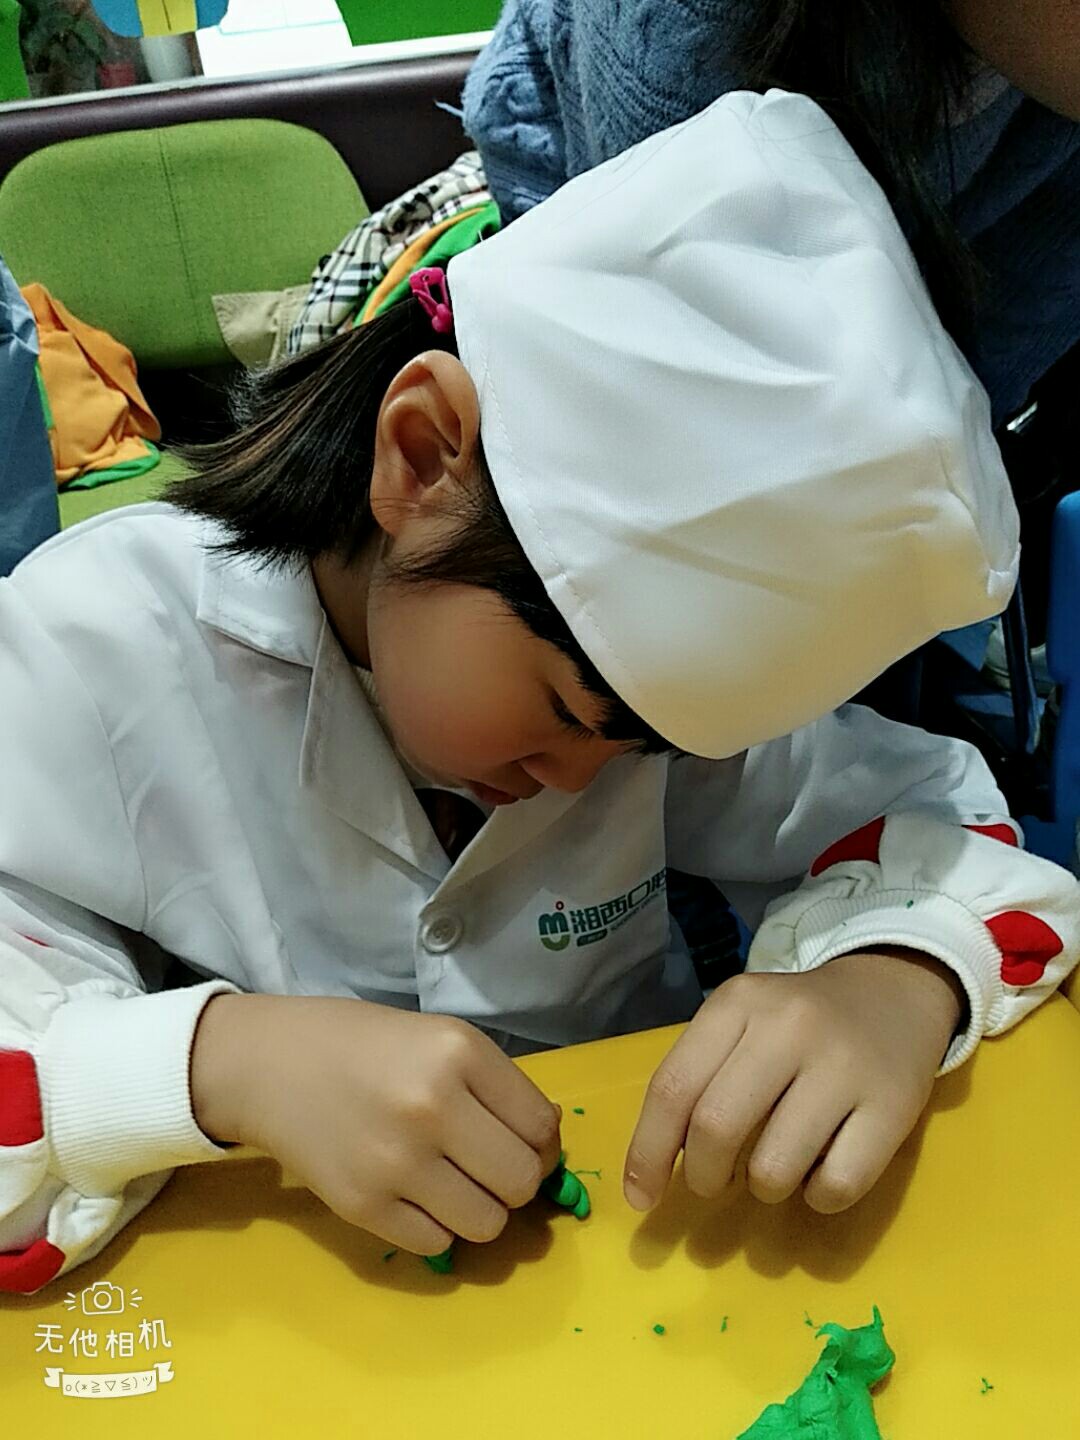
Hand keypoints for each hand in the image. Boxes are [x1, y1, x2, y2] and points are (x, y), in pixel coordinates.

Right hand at [190, 993, 561, 1254]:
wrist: (271, 1064)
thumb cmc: (365, 1044)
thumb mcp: (439, 1038)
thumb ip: (496, 1085)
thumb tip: (546, 1141)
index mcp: (458, 1054)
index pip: (541, 1127)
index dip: (540, 1141)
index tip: (520, 1138)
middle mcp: (433, 1108)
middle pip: (522, 1182)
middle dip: (516, 1180)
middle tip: (489, 1165)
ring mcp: (397, 1163)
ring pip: (487, 1224)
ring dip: (480, 1209)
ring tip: (452, 1181)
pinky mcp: (363, 1207)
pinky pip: (438, 1245)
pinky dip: (436, 1227)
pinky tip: (413, 1193)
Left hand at [622, 948, 965, 1215]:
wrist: (892, 996)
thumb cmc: (796, 1024)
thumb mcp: (740, 1024)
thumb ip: (696, 1080)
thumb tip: (651, 1174)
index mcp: (739, 1003)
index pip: (673, 1087)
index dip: (648, 1151)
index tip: (641, 1196)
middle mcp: (790, 1027)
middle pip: (716, 1127)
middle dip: (703, 1175)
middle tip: (713, 1181)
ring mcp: (845, 1066)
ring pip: (774, 1168)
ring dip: (762, 1187)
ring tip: (773, 1165)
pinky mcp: (893, 1106)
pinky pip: (837, 1186)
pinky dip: (817, 1197)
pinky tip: (820, 1171)